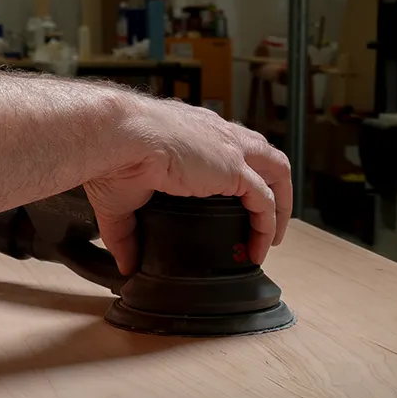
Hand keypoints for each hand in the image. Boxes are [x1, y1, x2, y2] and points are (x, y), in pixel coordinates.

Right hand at [83, 92, 291, 274]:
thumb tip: (126, 264)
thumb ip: (126, 235)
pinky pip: (266, 202)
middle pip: (264, 154)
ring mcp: (230, 149)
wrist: (117, 138)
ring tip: (275, 238)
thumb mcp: (121, 201)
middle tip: (269, 222)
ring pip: (277, 171)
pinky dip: (268, 226)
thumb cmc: (113, 157)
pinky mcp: (235, 169)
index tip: (237, 205)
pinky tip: (260, 248)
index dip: (240, 174)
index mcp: (193, 132)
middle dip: (274, 186)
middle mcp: (217, 134)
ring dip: (283, 204)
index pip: (230, 147)